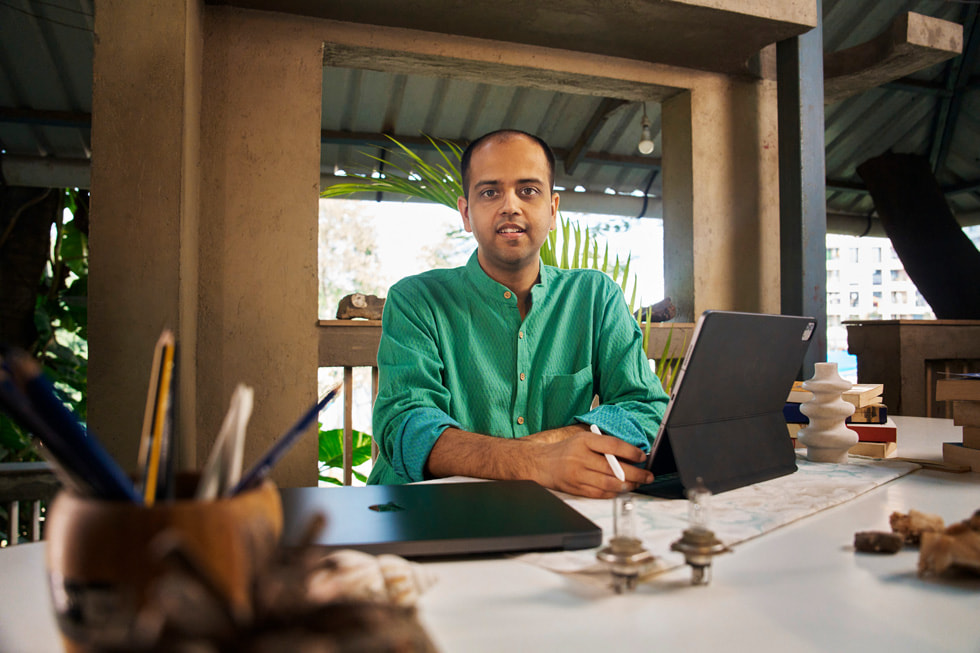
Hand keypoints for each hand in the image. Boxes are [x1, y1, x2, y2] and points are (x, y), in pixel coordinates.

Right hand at [528, 427, 653, 498]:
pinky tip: (621, 490)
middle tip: (648, 476)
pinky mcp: (576, 489)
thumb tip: (631, 453)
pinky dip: (614, 493)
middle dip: (636, 473)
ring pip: (609, 483)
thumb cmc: (567, 450)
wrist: (541, 463)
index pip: (612, 445)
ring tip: (637, 484)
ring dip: (627, 485)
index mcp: (584, 441)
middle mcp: (580, 457)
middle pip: (614, 467)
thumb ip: (603, 444)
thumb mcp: (582, 439)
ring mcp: (578, 475)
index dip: (631, 451)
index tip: (642, 456)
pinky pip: (600, 493)